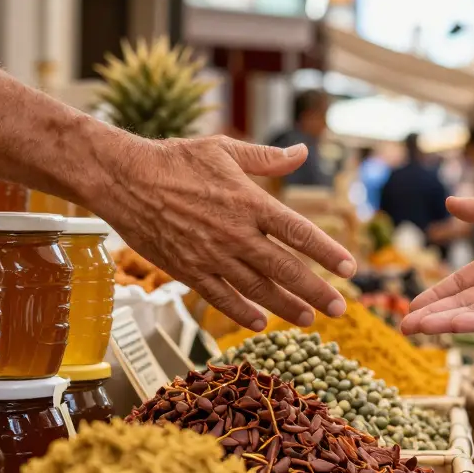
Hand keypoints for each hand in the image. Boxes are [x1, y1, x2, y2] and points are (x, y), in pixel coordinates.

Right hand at [93, 136, 355, 330]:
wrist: (123, 179)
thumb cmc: (175, 159)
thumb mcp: (224, 149)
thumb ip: (266, 158)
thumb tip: (302, 153)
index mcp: (249, 202)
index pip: (298, 232)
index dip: (326, 252)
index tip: (350, 269)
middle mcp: (235, 233)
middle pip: (285, 269)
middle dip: (316, 292)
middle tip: (340, 310)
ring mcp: (211, 255)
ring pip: (257, 289)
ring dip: (285, 306)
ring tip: (308, 319)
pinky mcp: (187, 270)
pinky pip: (220, 298)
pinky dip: (241, 312)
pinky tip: (260, 323)